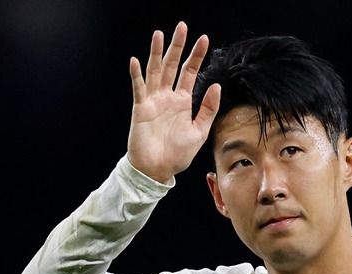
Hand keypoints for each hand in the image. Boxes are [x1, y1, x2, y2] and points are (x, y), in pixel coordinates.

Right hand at [126, 21, 220, 182]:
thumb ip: (208, 109)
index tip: (204, 39)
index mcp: (183, 101)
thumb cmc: (178, 153)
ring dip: (157, 53)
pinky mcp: (140, 108)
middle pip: (172, 66)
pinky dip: (137, 75)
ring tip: (160, 35)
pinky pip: (138, 88)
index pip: (190, 73)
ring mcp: (153, 101)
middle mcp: (167, 97)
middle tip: (182, 27)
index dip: (197, 56)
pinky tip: (136, 60)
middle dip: (178, 46)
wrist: (158, 169)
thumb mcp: (200, 131)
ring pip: (155, 71)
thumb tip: (216, 86)